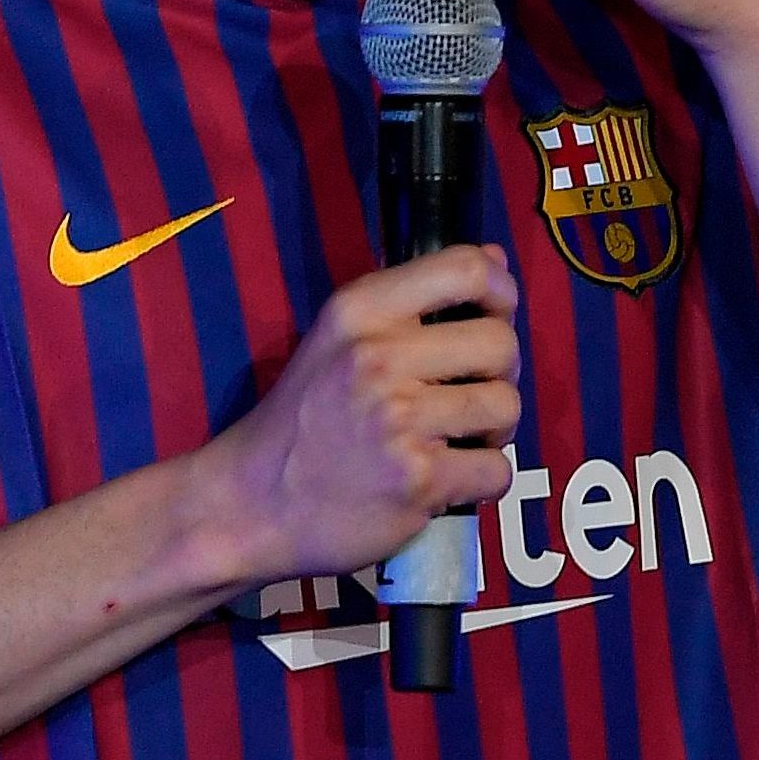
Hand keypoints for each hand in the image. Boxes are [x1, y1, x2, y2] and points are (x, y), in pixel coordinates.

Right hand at [196, 244, 521, 586]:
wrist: (253, 502)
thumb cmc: (305, 417)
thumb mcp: (340, 337)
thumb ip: (415, 298)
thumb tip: (495, 257)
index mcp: (360, 310)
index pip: (466, 269)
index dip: (502, 291)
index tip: (496, 316)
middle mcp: (378, 357)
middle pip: (501, 343)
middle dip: (499, 374)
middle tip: (468, 397)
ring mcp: (398, 420)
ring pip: (505, 406)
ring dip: (492, 430)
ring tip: (454, 440)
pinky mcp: (416, 480)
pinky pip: (497, 470)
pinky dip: (482, 481)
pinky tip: (446, 480)